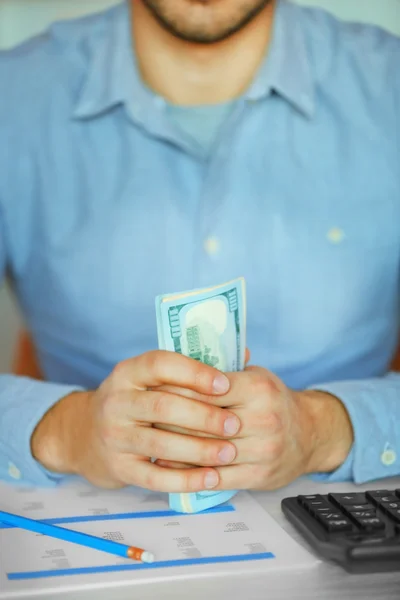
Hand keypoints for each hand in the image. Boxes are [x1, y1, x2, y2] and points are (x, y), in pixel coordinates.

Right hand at [30, 351, 240, 490]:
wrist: (86, 436)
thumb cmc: (135, 401)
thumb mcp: (149, 379)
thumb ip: (190, 368)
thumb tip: (244, 355)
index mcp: (128, 372)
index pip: (159, 364)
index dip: (193, 372)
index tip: (225, 383)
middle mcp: (116, 401)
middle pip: (162, 405)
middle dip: (203, 416)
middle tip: (234, 424)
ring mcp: (114, 436)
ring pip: (160, 443)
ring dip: (199, 449)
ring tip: (230, 452)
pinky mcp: (119, 467)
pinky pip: (155, 477)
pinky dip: (185, 479)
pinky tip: (211, 478)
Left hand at [155, 366, 353, 490]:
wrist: (310, 435)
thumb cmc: (274, 401)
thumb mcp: (256, 375)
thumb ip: (224, 368)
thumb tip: (185, 351)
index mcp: (258, 388)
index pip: (206, 388)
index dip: (176, 388)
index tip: (152, 389)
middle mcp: (263, 419)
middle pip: (202, 421)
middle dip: (169, 419)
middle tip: (144, 416)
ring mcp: (262, 450)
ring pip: (206, 450)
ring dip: (174, 448)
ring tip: (150, 440)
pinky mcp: (259, 475)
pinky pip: (215, 476)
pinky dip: (188, 472)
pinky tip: (169, 466)